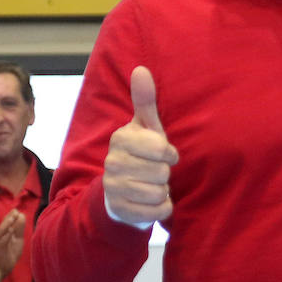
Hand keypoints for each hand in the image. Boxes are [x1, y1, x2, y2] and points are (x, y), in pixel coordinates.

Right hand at [0, 209, 25, 276]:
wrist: (5, 267)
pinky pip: (2, 242)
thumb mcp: (18, 238)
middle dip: (8, 218)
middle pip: (2, 225)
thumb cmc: (11, 252)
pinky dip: (6, 236)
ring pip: (0, 232)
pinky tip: (11, 231)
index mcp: (4, 233)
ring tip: (12, 218)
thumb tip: (21, 214)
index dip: (10, 215)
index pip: (6, 222)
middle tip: (15, 211)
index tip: (16, 210)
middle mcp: (0, 237)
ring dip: (6, 225)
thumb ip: (19, 228)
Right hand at [103, 66, 178, 224]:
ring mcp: (113, 188)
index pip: (162, 149)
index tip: (164, 154)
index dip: (169, 154)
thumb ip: (145, 100)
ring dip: (162, 191)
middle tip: (155, 172)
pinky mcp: (120, 210)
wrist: (121, 191)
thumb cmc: (142, 154)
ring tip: (152, 185)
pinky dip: (161, 209)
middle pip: (162, 173)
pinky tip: (151, 201)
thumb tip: (141, 69)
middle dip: (165, 174)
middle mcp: (112, 162)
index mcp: (121, 139)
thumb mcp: (146, 127)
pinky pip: (157, 212)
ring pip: (159, 192)